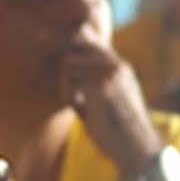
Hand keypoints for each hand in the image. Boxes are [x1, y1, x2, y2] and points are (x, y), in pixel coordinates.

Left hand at [59, 37, 161, 174]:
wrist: (136, 146)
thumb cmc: (115, 128)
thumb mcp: (103, 98)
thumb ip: (88, 80)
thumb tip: (65, 66)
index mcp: (117, 64)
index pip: (87, 34)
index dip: (66, 37)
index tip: (43, 40)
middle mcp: (116, 63)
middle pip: (75, 44)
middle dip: (62, 64)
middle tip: (63, 86)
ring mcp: (111, 72)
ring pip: (68, 64)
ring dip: (66, 86)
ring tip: (77, 104)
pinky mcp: (103, 86)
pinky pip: (70, 82)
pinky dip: (69, 98)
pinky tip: (81, 110)